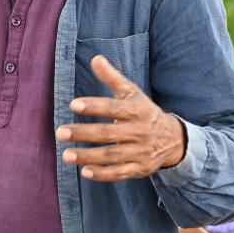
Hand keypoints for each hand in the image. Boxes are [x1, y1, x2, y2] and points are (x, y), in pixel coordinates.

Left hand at [56, 55, 185, 181]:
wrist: (173, 139)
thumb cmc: (144, 112)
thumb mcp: (131, 93)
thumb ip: (112, 78)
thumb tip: (95, 58)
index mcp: (136, 110)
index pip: (113, 108)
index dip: (94, 106)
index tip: (73, 105)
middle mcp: (139, 131)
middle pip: (109, 133)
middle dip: (84, 133)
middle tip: (60, 133)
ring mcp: (140, 152)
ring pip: (111, 156)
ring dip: (88, 156)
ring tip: (66, 155)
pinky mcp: (139, 169)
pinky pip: (120, 173)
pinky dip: (103, 174)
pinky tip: (84, 171)